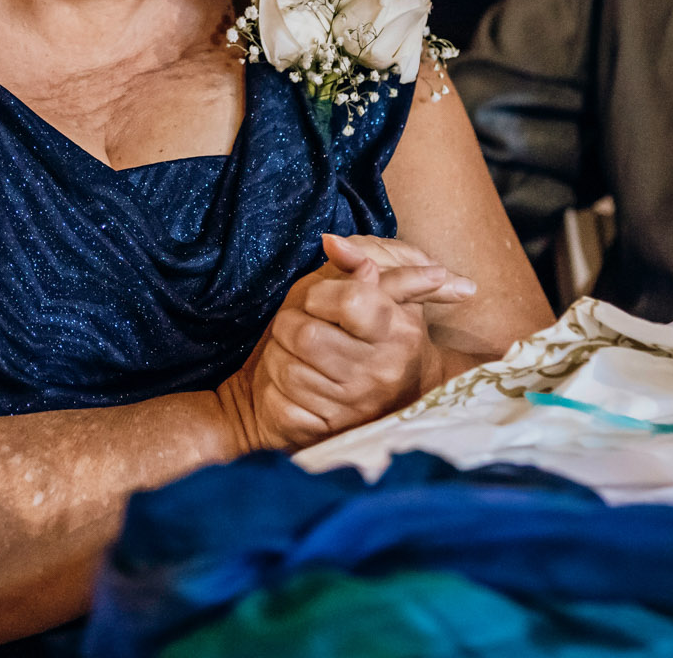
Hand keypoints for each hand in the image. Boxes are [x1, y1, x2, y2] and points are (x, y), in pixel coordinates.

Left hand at [220, 234, 473, 451]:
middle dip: (290, 324)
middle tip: (297, 326)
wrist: (379, 410)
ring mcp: (354, 407)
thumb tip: (331, 241)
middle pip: (306, 334)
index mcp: (399, 333)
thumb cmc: (367, 340)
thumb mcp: (375, 297)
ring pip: (286, 367)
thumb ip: (358, 263)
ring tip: (293, 354)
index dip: (322, 295)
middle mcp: (381, 373)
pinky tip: (288, 385)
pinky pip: (279, 401)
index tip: (319, 301)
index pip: (350, 300)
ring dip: (278, 355)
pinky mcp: (325, 431)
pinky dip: (273, 388)